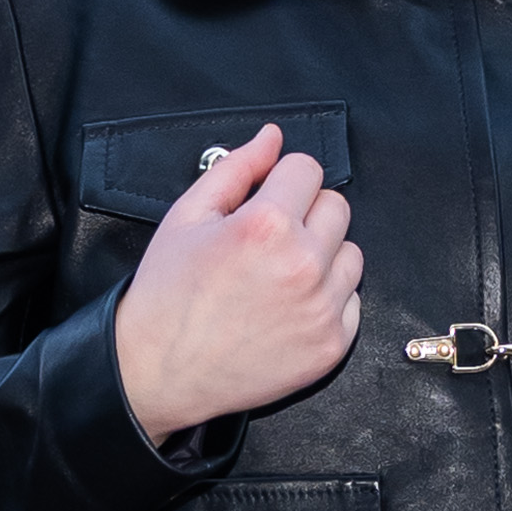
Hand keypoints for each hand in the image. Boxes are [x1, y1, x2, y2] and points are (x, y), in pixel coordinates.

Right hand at [114, 123, 361, 444]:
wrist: (159, 372)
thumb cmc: (167, 296)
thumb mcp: (187, 217)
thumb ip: (236, 169)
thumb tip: (272, 139)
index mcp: (267, 225)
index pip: (308, 169)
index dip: (282, 180)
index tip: (267, 199)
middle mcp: (303, 264)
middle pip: (336, 207)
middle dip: (305, 213)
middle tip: (269, 240)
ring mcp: (322, 308)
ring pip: (351, 253)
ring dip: (323, 256)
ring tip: (279, 275)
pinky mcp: (331, 344)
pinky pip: (352, 300)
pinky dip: (327, 299)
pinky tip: (289, 306)